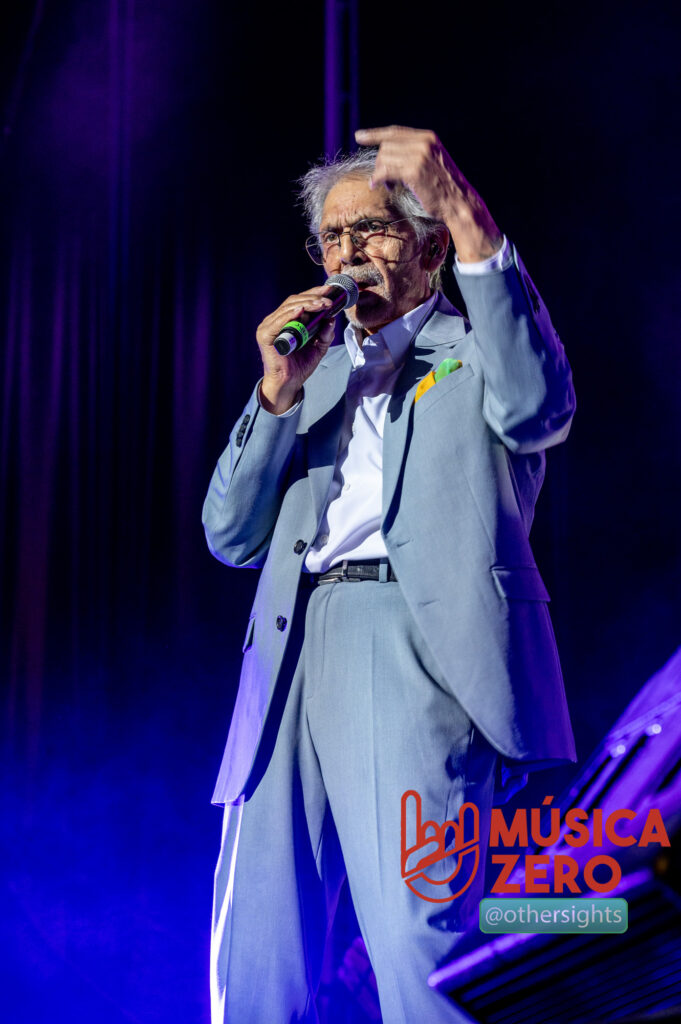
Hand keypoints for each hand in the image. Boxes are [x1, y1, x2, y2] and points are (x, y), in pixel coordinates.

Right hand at [256, 285, 336, 413]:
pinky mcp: (265, 336)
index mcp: (286, 320)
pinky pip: (278, 322)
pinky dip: (290, 315)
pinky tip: (302, 310)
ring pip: (288, 308)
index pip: (300, 300)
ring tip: (322, 305)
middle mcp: (276, 320)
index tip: (330, 291)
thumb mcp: (318, 347)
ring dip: (307, 304)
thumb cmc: (300, 366)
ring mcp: (268, 327)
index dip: (314, 294)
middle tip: (329, 301)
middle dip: (313, 298)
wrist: (289, 384)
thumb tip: (332, 319)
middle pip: (294, 301)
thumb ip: (325, 334)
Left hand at [355, 125, 502, 262]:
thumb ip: (414, 154)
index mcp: (428, 138)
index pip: (394, 131)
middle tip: (383, 180)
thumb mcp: (432, 163)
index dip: (375, 133)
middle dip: (380, 163)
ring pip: (384, 158)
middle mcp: (423, 143)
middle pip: (386, 146)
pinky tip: (377, 186)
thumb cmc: (444, 189)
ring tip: (389, 186)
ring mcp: (419, 156)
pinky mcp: (414, 171)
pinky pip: (385, 171)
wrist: (459, 204)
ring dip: (381, 173)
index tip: (359, 136)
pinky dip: (377, 179)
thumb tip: (387, 155)